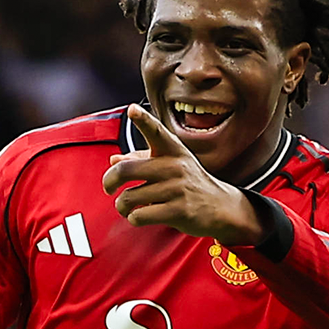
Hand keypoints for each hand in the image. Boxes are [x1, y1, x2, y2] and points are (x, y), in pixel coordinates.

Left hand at [101, 104, 267, 244]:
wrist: (220, 208)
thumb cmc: (189, 184)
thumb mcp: (170, 166)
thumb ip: (141, 160)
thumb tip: (114, 159)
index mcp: (173, 151)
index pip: (156, 131)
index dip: (143, 119)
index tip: (132, 110)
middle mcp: (175, 166)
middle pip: (126, 170)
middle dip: (109, 181)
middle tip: (108, 187)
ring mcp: (177, 189)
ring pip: (129, 197)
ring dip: (122, 206)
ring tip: (126, 207)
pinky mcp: (178, 211)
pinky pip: (140, 216)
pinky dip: (134, 218)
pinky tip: (140, 216)